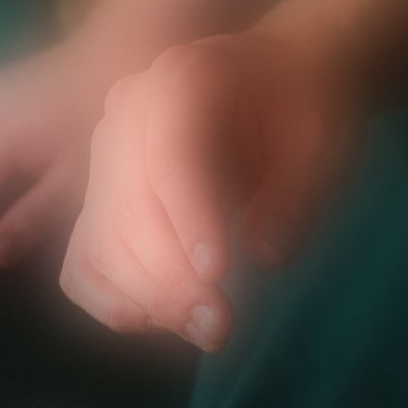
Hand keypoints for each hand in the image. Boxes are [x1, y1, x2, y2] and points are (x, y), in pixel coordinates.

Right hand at [56, 27, 362, 349]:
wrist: (275, 85)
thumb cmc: (303, 108)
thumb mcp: (324, 137)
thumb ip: (298, 192)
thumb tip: (266, 252)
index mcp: (183, 78)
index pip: (169, 152)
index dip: (188, 218)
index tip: (218, 275)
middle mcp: (125, 116)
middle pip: (125, 209)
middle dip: (169, 281)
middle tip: (221, 327)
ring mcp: (104, 163)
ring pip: (100, 246)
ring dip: (147, 302)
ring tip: (209, 329)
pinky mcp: (98, 205)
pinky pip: (83, 267)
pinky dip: (116, 304)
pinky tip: (168, 321)